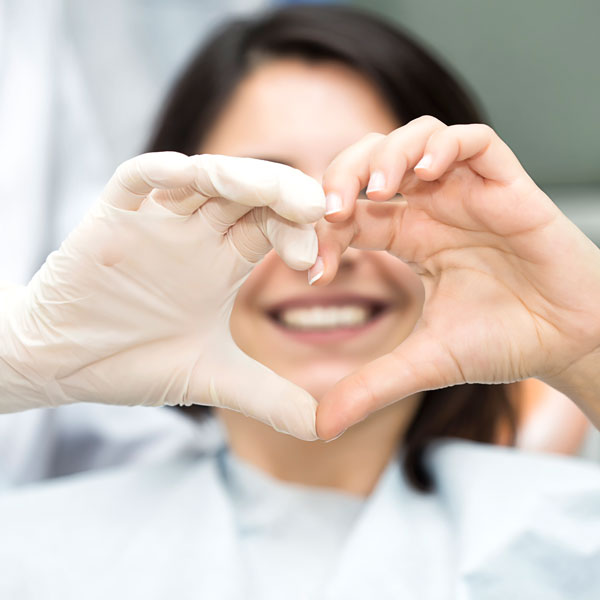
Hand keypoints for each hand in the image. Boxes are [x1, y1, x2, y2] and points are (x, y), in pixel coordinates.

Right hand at [0, 152, 324, 439]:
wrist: (63, 365)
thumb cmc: (133, 362)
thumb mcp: (213, 380)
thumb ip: (271, 398)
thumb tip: (328, 430)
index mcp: (223, 261)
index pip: (273, 227)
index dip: (300, 236)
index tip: (316, 266)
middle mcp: (196, 234)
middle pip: (249, 193)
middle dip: (284, 195)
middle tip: (315, 212)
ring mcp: (156, 221)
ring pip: (204, 176)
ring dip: (240, 176)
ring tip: (274, 193)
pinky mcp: (112, 218)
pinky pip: (137, 180)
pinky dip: (161, 173)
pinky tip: (189, 175)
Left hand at [312, 117, 599, 438]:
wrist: (569, 342)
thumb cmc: (503, 341)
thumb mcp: (424, 363)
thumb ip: (371, 386)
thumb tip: (320, 427)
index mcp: (409, 238)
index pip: (351, 214)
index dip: (324, 232)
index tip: (315, 269)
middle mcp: (433, 208)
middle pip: (372, 162)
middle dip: (342, 176)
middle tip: (331, 210)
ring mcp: (468, 192)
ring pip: (416, 139)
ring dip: (387, 155)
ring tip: (376, 190)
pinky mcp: (507, 185)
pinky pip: (473, 140)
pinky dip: (443, 146)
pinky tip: (426, 173)